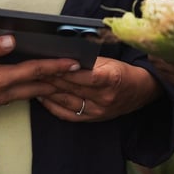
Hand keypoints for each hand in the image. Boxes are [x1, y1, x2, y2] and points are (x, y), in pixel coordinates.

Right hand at [0, 35, 79, 114]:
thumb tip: (11, 40)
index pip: (34, 71)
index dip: (56, 67)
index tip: (74, 63)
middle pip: (35, 87)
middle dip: (56, 80)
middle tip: (74, 74)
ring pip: (24, 95)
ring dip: (41, 88)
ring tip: (56, 80)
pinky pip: (12, 99)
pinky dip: (25, 93)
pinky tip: (25, 88)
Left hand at [37, 56, 161, 122]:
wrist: (141, 91)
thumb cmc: (124, 72)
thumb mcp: (110, 60)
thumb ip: (89, 59)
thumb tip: (66, 55)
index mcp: (110, 78)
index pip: (79, 74)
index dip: (60, 69)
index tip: (45, 62)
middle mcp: (103, 97)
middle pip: (70, 87)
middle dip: (50, 78)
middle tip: (33, 70)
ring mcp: (98, 110)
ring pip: (66, 101)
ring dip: (48, 91)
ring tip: (33, 82)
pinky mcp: (93, 118)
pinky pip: (68, 115)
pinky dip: (53, 106)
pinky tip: (42, 98)